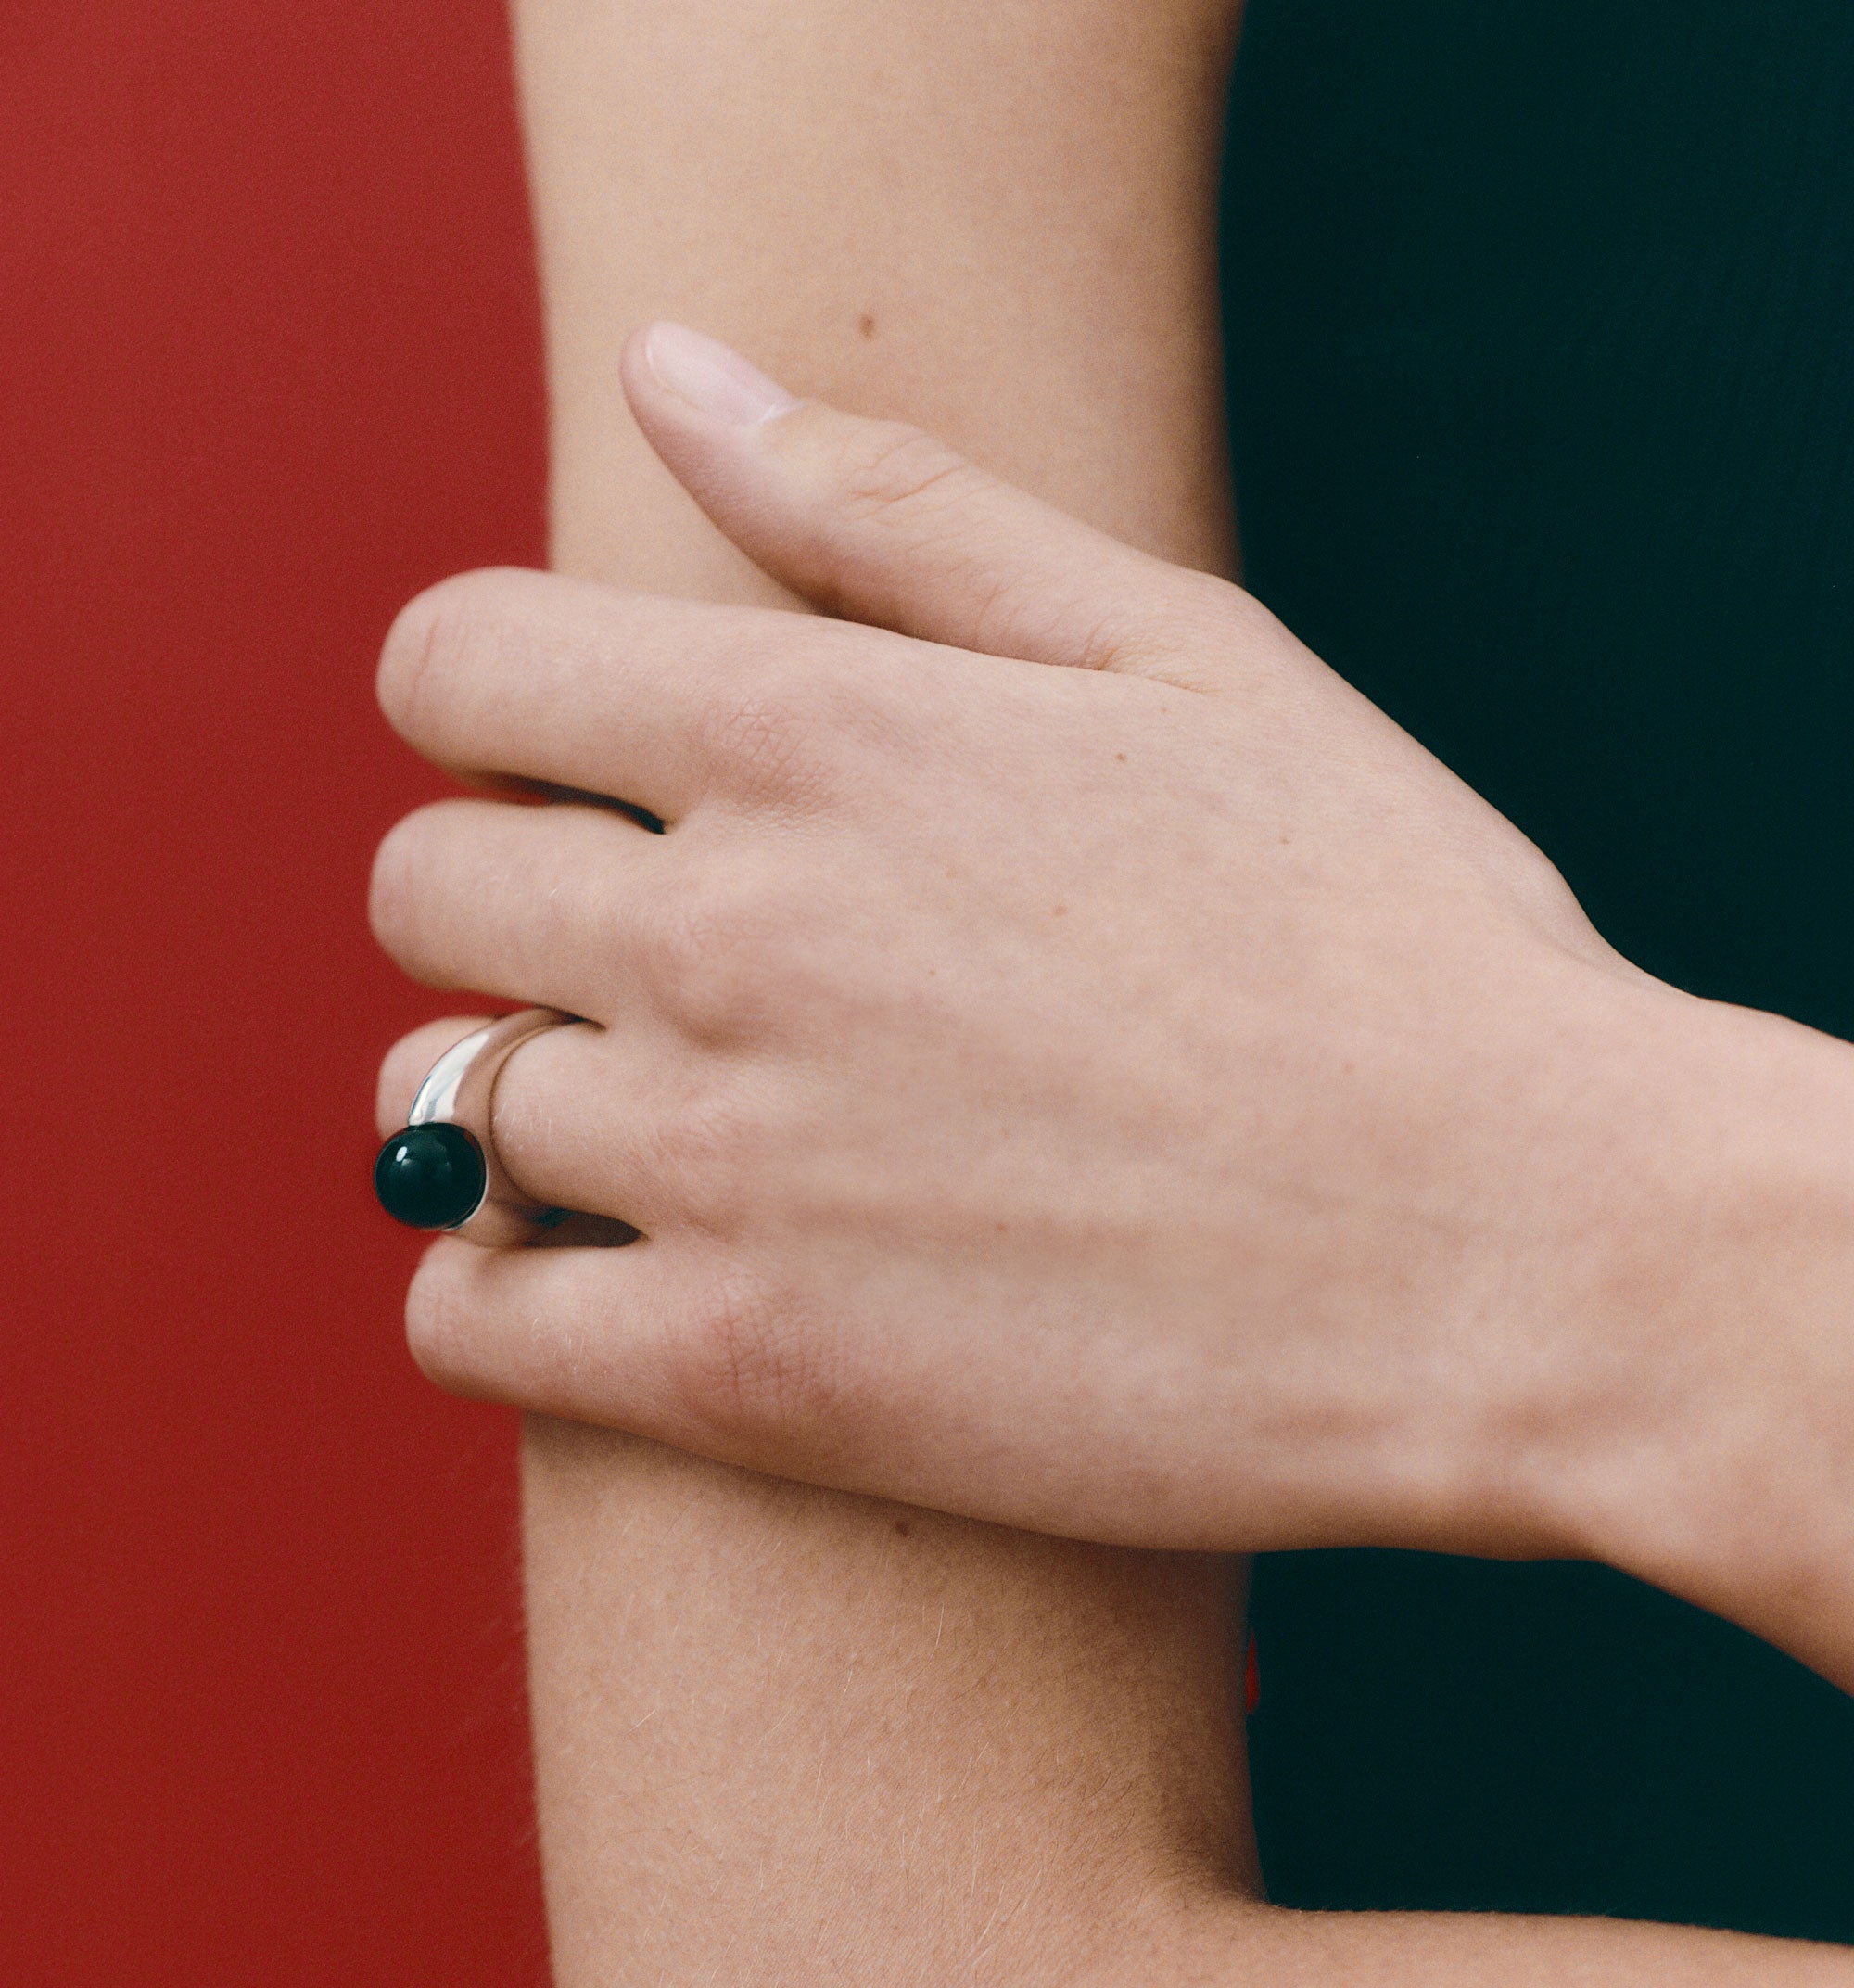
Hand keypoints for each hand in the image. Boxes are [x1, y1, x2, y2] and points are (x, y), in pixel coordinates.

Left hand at [369, 323, 1850, 1574]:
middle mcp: (724, 936)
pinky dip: (494, 1292)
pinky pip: (467, 1319)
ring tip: (664, 1126)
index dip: (486, 701)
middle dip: (507, 900)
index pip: (456, 665)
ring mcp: (725, 1170)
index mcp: (810, 730)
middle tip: (651, 954)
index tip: (563, 760)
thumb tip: (663, 371)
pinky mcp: (751, 1380)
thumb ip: (895, 511)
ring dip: (513, 1101)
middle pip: (425, 890)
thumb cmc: (1387, 942)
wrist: (1526, 1262)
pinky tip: (600, 1279)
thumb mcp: (1184, 657)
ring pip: (443, 1105)